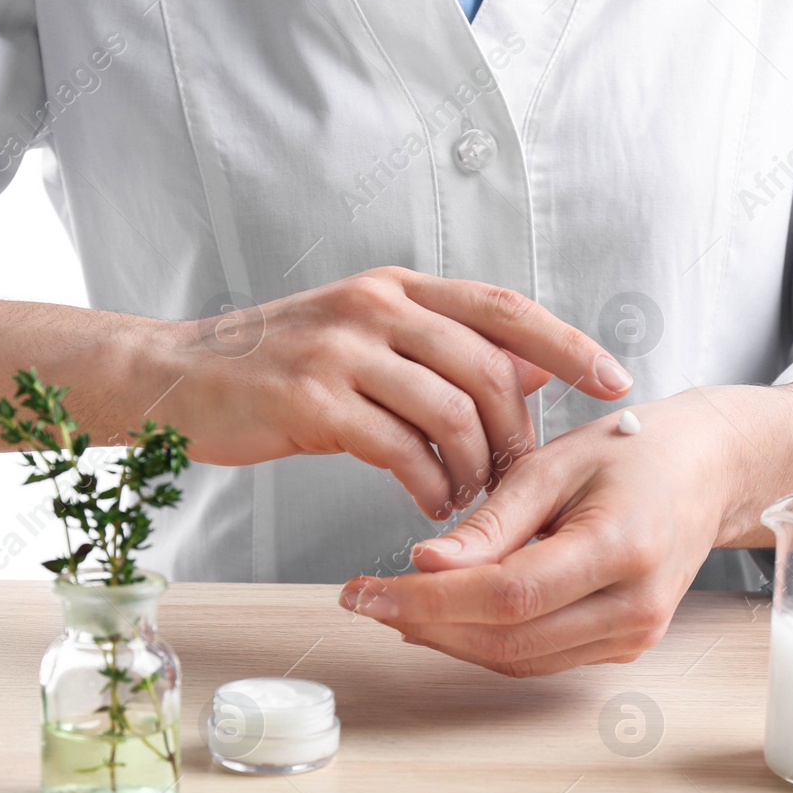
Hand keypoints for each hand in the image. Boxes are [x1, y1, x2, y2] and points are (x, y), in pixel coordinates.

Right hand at [172, 268, 632, 517]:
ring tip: (469, 500)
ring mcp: (342, 349)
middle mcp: (375, 306)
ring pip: (451, 411)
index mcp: (397, 288)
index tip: (615, 381)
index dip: (568, 344)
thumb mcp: (367, 340)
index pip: (504, 307)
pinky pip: (400, 448)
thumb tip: (537, 369)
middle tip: (517, 478)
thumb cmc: (275, 368)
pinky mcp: (312, 399)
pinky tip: (429, 505)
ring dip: (475, 468)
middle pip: (488, 368)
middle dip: (517, 433)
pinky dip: (428, 485)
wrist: (176, 378)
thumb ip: (445, 350)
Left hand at [337, 380, 792, 676]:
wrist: (709, 471)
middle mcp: (635, 605)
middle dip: (425, 624)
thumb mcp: (556, 463)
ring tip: (391, 606)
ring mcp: (635, 635)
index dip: (429, 601)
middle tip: (364, 598)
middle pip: (509, 638)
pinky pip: (540, 657)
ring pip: (519, 658)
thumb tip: (424, 565)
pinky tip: (442, 617)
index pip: (508, 595)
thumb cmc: (636, 451)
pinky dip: (484, 641)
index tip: (368, 589)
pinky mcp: (624, 645)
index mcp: (623, 546)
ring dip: (448, 639)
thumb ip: (493, 521)